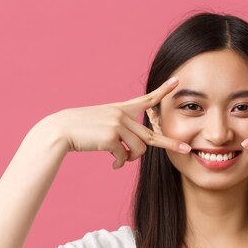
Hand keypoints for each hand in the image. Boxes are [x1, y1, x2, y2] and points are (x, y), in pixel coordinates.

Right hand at [48, 77, 190, 168]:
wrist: (61, 130)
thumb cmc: (83, 130)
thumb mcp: (105, 124)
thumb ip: (122, 132)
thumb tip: (134, 152)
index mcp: (122, 109)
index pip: (147, 99)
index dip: (163, 91)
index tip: (177, 82)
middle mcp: (122, 115)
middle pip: (151, 136)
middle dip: (170, 144)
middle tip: (186, 150)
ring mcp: (117, 125)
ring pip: (138, 150)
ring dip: (131, 159)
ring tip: (121, 161)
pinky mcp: (111, 137)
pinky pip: (124, 156)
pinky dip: (120, 163)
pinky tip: (113, 165)